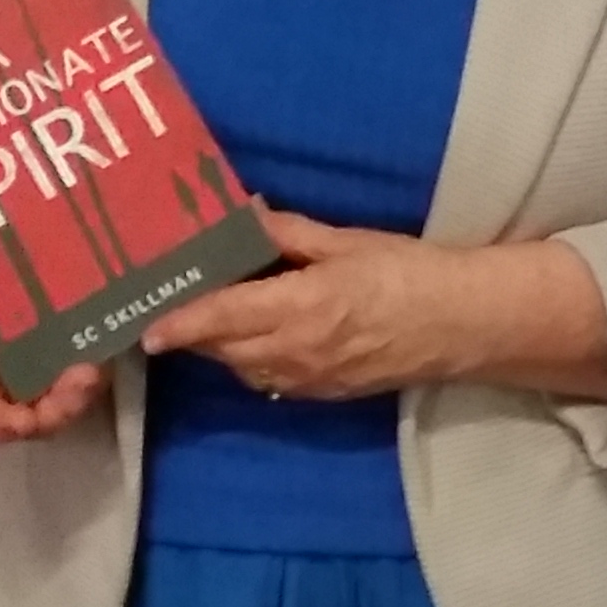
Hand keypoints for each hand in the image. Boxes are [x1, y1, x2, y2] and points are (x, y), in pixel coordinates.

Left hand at [146, 207, 449, 401]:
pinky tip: (251, 334)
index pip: (222, 320)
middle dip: (192, 330)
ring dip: (218, 345)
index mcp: (300, 309)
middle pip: (221, 347)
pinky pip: (267, 379)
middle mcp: (296, 353)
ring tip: (206, 314)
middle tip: (167, 303)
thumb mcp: (345, 242)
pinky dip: (248, 358)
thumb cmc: (407, 273)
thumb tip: (242, 214)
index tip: (145, 328)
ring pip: (241, 367)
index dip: (180, 325)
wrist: (461, 325)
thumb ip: (287, 233)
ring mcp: (308, 379)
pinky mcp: (322, 393)